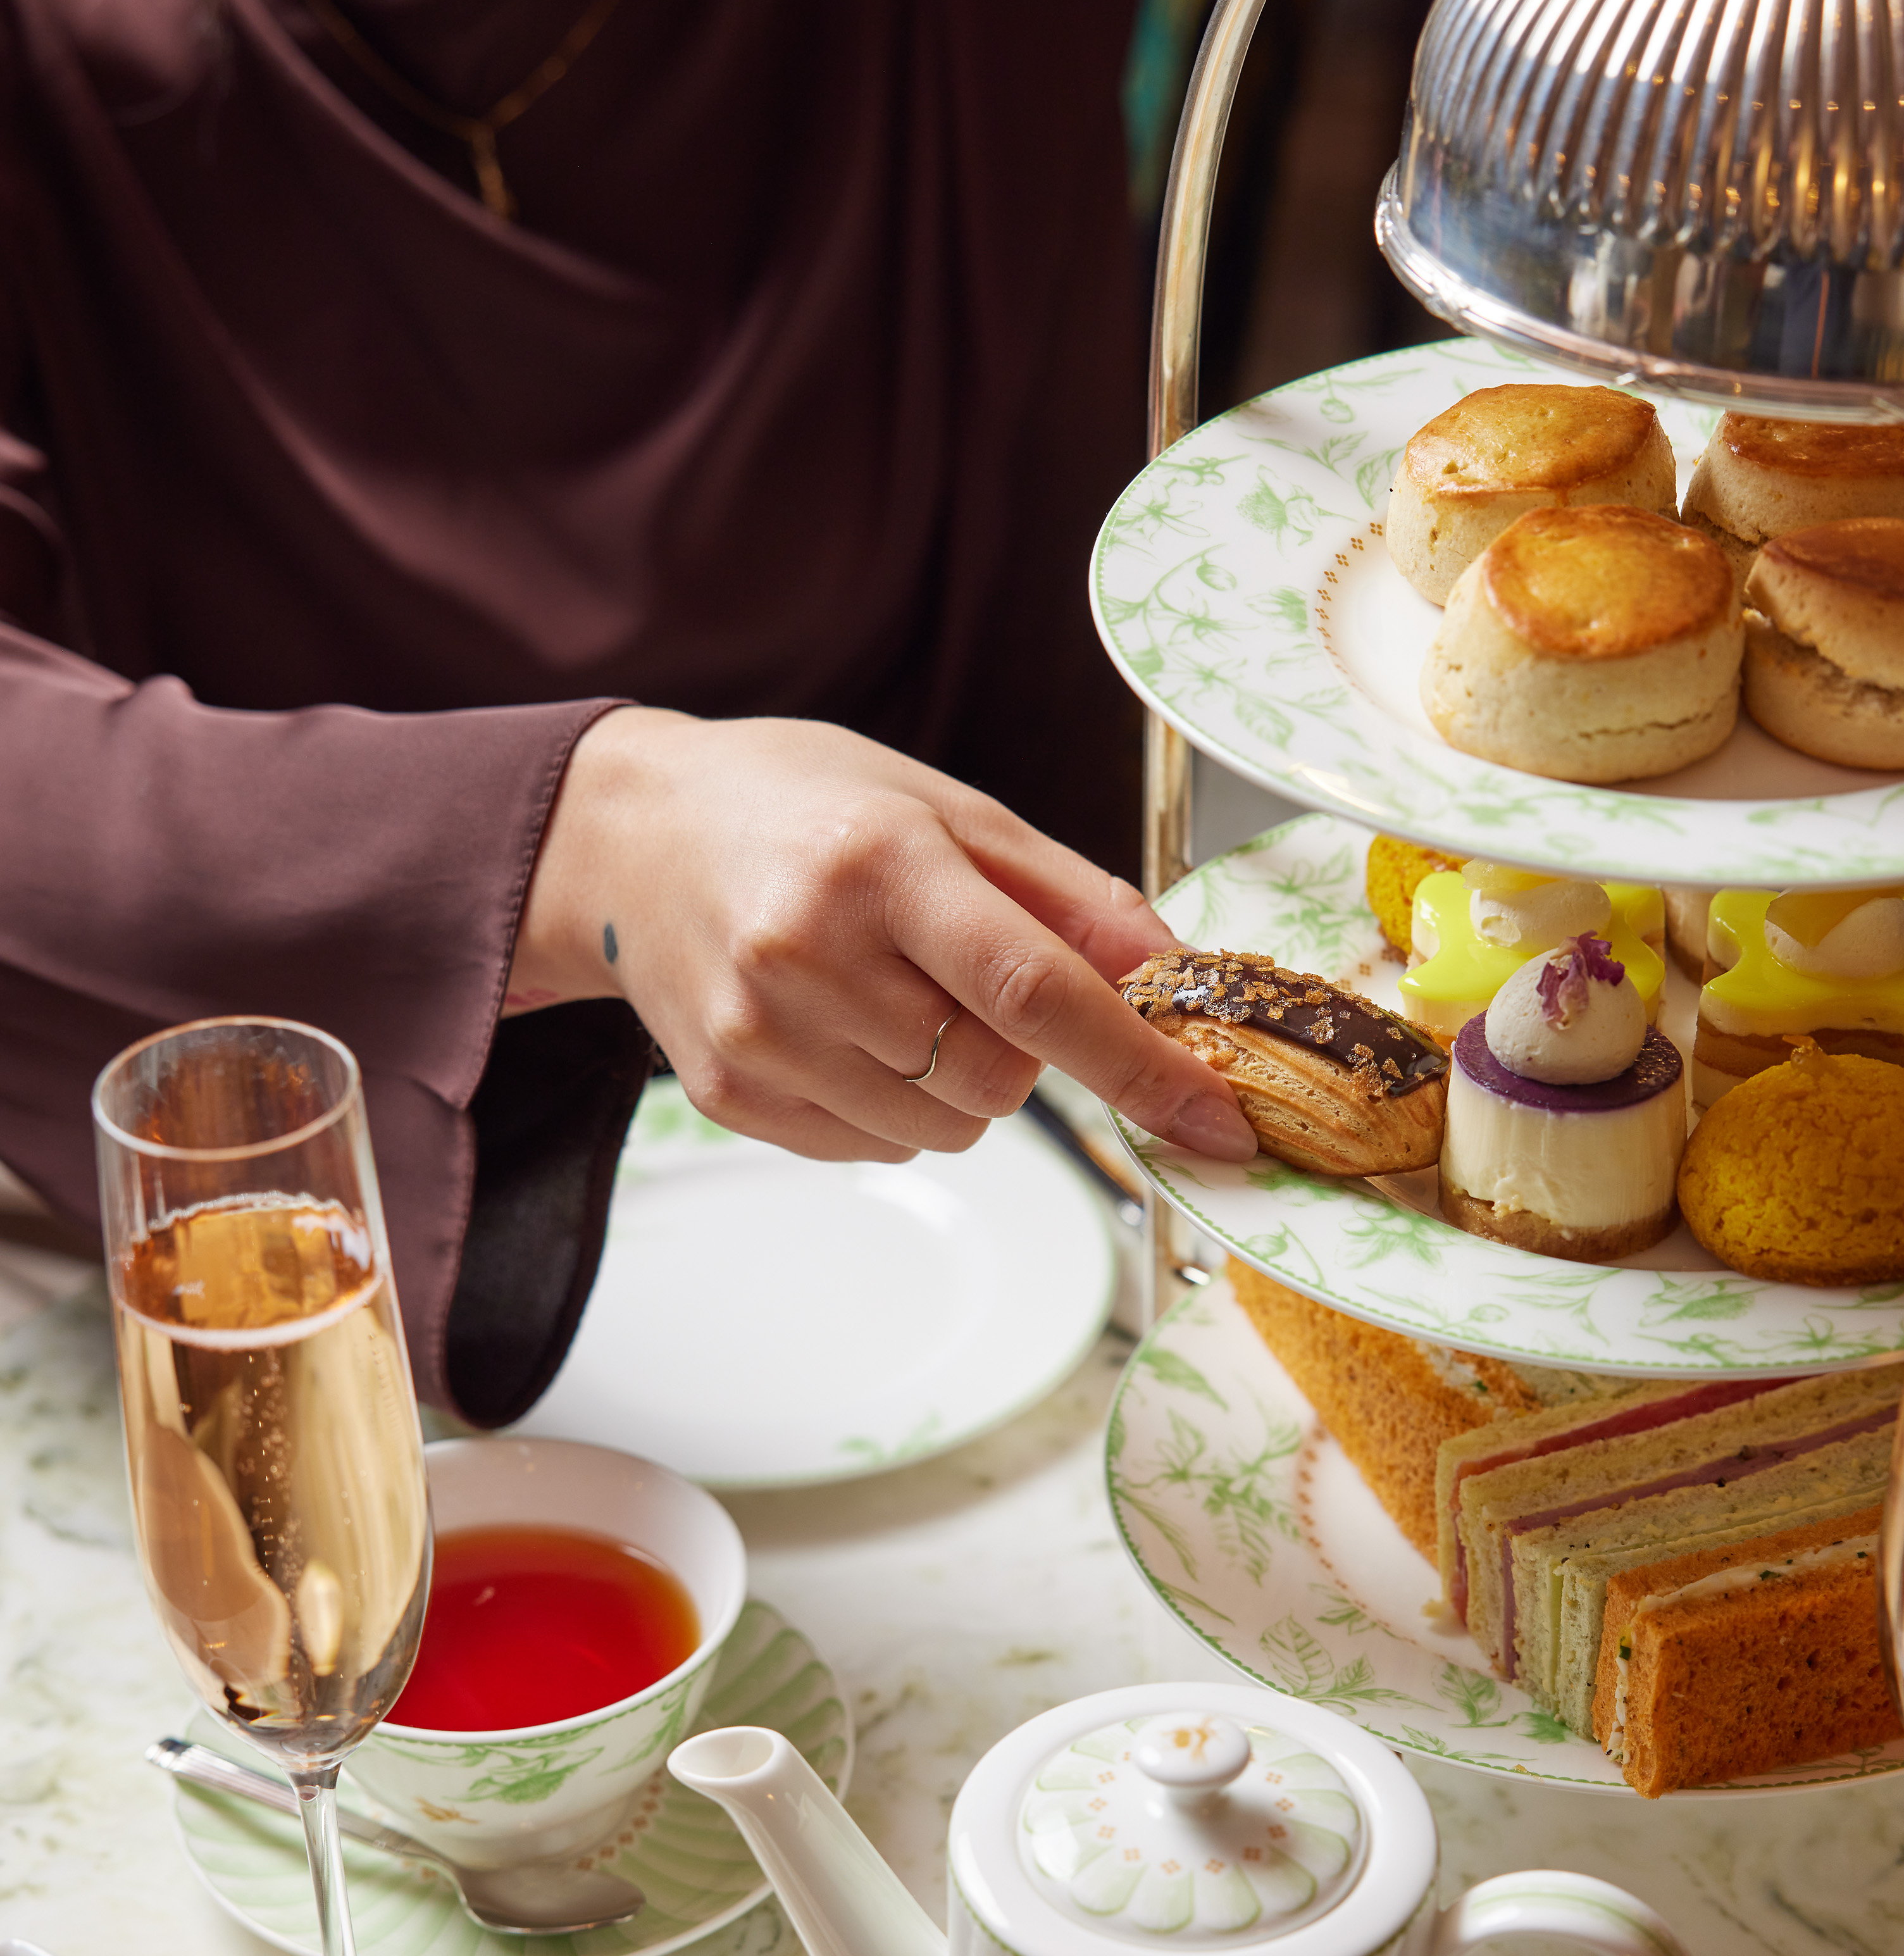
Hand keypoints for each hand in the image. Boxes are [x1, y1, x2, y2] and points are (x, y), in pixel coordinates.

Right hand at [508, 708, 1255, 1164]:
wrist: (633, 837)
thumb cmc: (801, 808)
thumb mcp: (947, 810)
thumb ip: (1071, 899)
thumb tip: (1180, 979)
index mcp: (879, 863)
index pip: (1037, 991)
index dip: (1141, 1066)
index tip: (1218, 1123)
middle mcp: (809, 952)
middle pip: (998, 1076)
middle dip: (1022, 1048)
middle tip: (961, 972)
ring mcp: (761, 1034)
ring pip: (947, 1127)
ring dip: (961, 1082)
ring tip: (896, 994)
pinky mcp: (730, 1094)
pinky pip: (879, 1147)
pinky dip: (897, 1105)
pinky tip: (848, 1028)